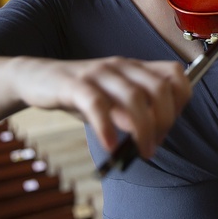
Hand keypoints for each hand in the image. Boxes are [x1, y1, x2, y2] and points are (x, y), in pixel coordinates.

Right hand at [13, 56, 190, 157]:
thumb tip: (154, 138)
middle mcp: (122, 66)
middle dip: (165, 121)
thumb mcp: (114, 102)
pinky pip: (96, 104)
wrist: (36, 79)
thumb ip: (135, 115)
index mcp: (136, 68)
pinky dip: (107, 127)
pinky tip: (109, 145)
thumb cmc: (81, 95)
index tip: (169, 126)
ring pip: (134, 97)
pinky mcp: (74, 84)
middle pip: (159, 88)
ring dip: (143, 129)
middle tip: (153, 146)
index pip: (175, 74)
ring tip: (140, 152)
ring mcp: (99, 73)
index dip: (181, 101)